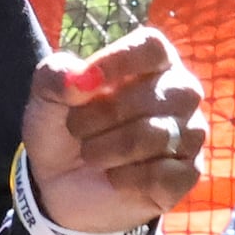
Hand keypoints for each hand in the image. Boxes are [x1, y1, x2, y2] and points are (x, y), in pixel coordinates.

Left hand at [22, 26, 209, 234]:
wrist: (62, 187)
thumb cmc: (63, 130)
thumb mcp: (45, 100)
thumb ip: (54, 77)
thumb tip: (83, 77)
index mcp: (153, 61)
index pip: (152, 47)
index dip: (119, 61)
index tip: (85, 82)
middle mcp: (180, 92)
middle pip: (154, 94)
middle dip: (103, 116)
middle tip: (76, 129)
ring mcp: (190, 133)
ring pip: (157, 136)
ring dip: (110, 149)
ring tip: (91, 154)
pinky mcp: (188, 173)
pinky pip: (164, 175)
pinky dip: (127, 179)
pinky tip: (114, 177)